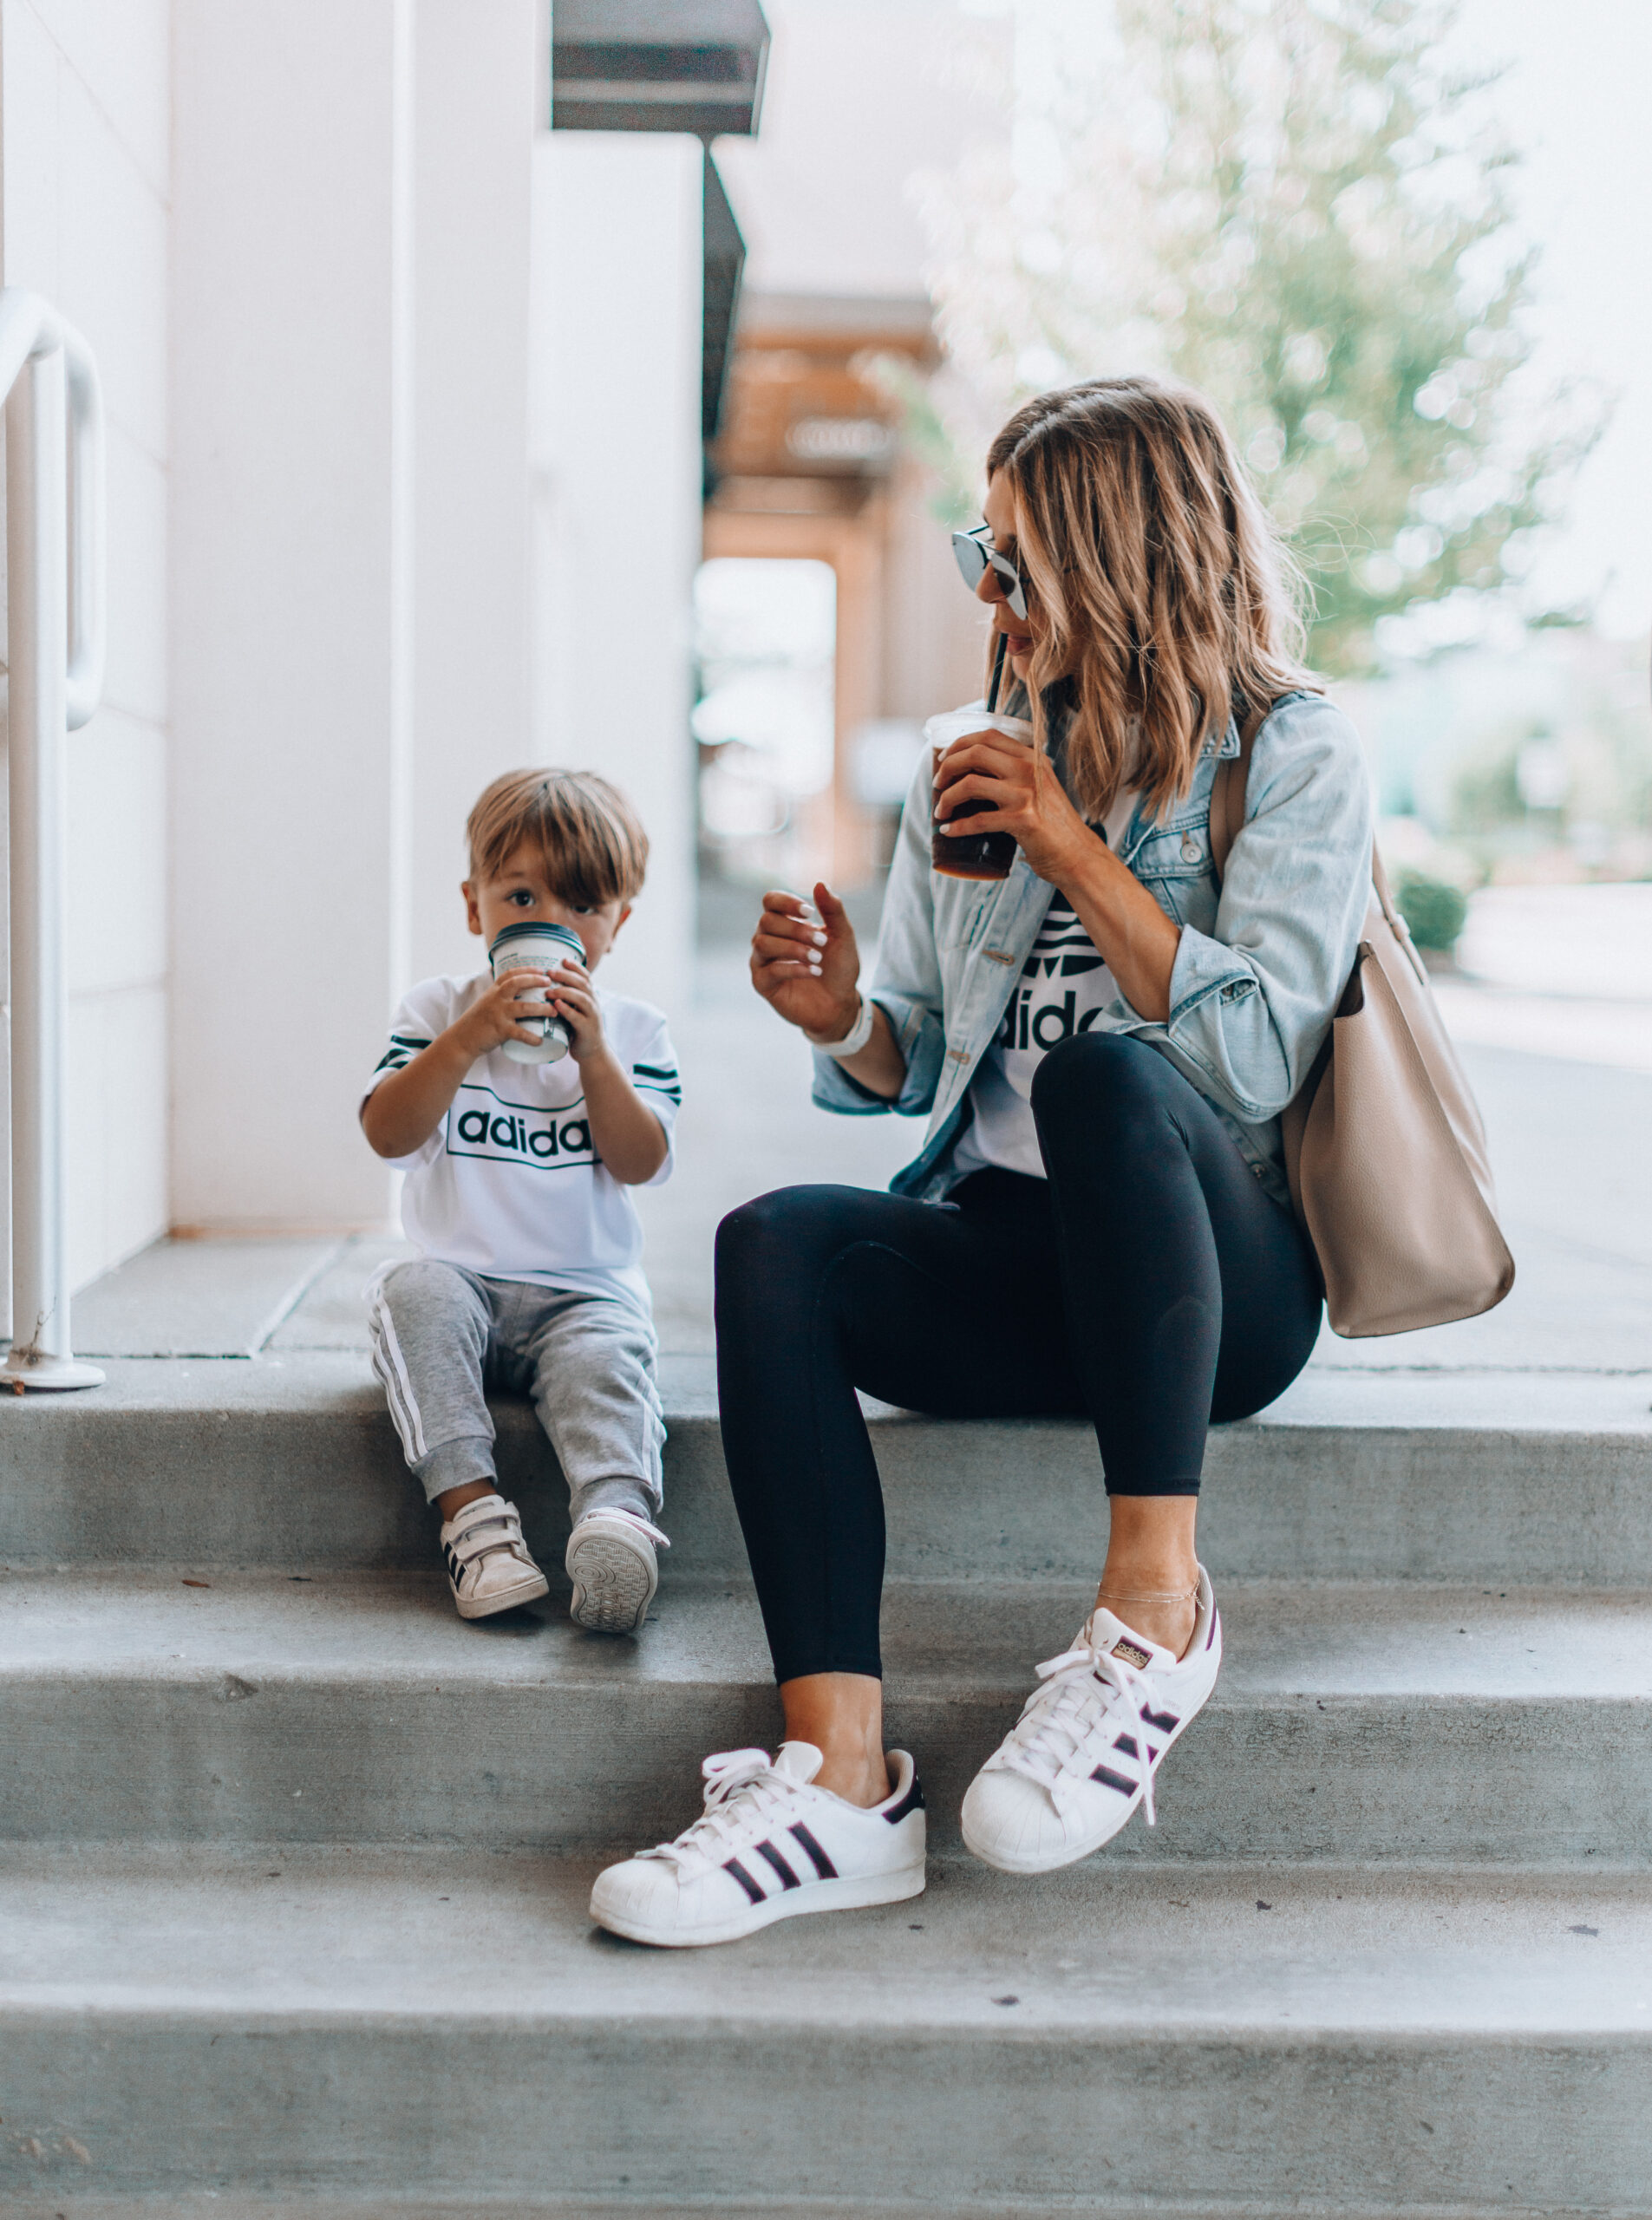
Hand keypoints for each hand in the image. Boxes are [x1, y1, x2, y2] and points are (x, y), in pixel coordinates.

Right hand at [452, 966, 555, 1057]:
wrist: (461, 1039)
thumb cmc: (477, 1021)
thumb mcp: (487, 1002)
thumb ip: (500, 995)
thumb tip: (519, 990)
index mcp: (494, 991)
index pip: (510, 974)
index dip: (527, 969)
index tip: (542, 970)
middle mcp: (496, 999)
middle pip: (517, 983)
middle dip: (535, 980)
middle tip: (550, 983)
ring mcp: (498, 1014)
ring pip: (524, 1007)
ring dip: (542, 1009)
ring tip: (554, 1011)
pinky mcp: (500, 1030)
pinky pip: (520, 1033)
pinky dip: (532, 1037)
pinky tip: (541, 1040)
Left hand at [542, 960, 607, 1063]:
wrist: (591, 1052)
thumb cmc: (578, 1029)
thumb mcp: (575, 1009)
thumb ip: (567, 997)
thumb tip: (546, 982)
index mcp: (590, 997)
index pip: (585, 977)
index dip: (576, 967)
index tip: (563, 960)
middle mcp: (593, 1003)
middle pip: (583, 984)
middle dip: (567, 976)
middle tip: (550, 972)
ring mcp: (592, 1016)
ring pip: (582, 998)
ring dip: (565, 992)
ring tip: (549, 990)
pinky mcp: (587, 1030)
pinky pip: (578, 1017)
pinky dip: (567, 1010)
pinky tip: (556, 1005)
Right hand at [750, 883, 860, 1038]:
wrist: (839, 1004)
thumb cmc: (838, 968)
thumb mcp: (842, 936)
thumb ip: (833, 910)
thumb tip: (820, 884)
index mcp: (783, 923)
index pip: (770, 901)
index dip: (786, 902)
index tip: (810, 912)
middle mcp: (767, 938)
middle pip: (767, 921)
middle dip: (796, 929)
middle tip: (822, 941)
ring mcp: (762, 961)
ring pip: (763, 943)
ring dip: (794, 948)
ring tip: (817, 958)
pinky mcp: (762, 984)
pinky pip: (769, 970)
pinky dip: (793, 968)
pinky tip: (814, 971)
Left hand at [933, 727, 1096, 884]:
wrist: (1077, 854)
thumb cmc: (1053, 824)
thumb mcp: (1039, 787)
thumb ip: (1015, 775)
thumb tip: (973, 774)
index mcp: (1032, 757)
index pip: (988, 735)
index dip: (959, 743)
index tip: (943, 758)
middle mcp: (1029, 769)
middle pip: (974, 753)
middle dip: (947, 767)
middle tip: (937, 784)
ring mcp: (1026, 794)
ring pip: (970, 784)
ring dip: (946, 798)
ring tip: (940, 812)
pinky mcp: (1022, 820)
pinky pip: (977, 820)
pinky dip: (957, 827)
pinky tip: (948, 831)